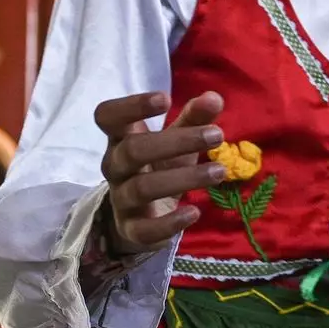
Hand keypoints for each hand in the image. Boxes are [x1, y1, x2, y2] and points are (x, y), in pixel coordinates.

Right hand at [95, 90, 226, 254]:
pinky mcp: (132, 229)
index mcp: (120, 138)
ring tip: (220, 171)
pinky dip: (170, 223)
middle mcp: (114, 167)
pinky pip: (145, 229)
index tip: (166, 100)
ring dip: (184, 178)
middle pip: (132, 150)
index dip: (131, 106)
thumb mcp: (175, 140)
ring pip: (142, 188)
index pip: (108, 116)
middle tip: (217, 136)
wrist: (137, 217)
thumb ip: (193, 119)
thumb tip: (214, 97)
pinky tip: (195, 213)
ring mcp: (120, 199)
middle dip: (176, 142)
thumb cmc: (157, 167)